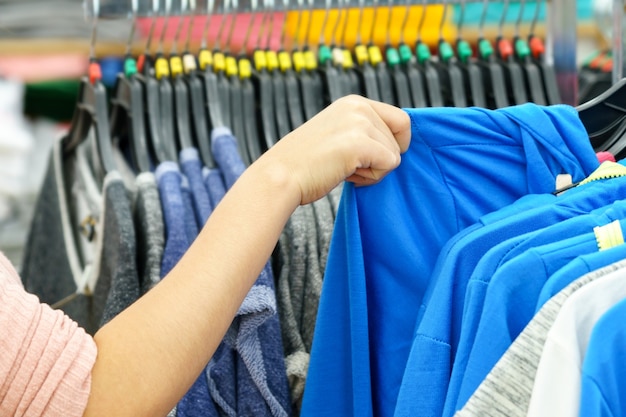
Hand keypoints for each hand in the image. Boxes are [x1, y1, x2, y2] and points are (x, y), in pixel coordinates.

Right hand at [265, 95, 411, 204]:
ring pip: (395, 155)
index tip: (369, 156)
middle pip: (400, 140)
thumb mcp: (339, 134)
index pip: (401, 120)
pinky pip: (389, 164)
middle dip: (379, 160)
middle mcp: (359, 106)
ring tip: (342, 168)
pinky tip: (346, 174)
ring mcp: (359, 122)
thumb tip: (398, 147)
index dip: (393, 144)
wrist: (281, 175)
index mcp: (354, 102)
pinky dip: (371, 177)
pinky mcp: (359, 143)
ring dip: (373, 170)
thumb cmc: (307, 164)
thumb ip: (364, 132)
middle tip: (347, 164)